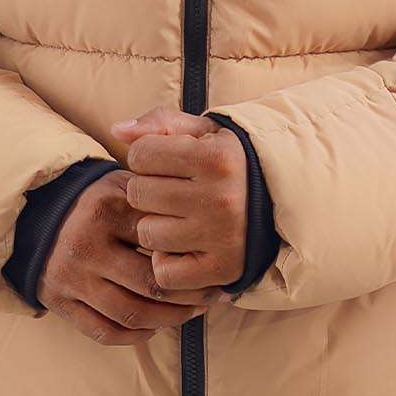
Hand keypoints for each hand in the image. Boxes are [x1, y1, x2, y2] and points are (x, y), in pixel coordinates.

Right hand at [37, 168, 226, 346]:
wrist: (35, 212)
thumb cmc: (94, 199)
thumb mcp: (121, 185)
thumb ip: (155, 197)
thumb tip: (203, 218)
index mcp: (105, 210)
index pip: (160, 239)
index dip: (194, 254)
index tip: (219, 262)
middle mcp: (86, 245)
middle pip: (151, 283)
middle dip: (190, 295)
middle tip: (214, 296)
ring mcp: (72, 278)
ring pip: (132, 314)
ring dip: (169, 319)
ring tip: (192, 313)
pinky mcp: (60, 302)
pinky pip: (105, 332)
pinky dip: (135, 335)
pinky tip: (155, 325)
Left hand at [110, 105, 247, 294]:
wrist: (279, 202)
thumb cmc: (228, 161)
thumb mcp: (202, 132)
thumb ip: (159, 123)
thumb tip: (116, 131)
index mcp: (216, 158)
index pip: (140, 154)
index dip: (146, 156)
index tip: (164, 162)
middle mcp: (220, 198)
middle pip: (138, 193)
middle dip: (147, 190)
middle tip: (169, 191)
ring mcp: (222, 238)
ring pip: (147, 233)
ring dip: (155, 225)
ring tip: (177, 217)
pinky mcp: (222, 270)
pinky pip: (164, 273)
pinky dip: (166, 262)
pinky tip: (181, 247)